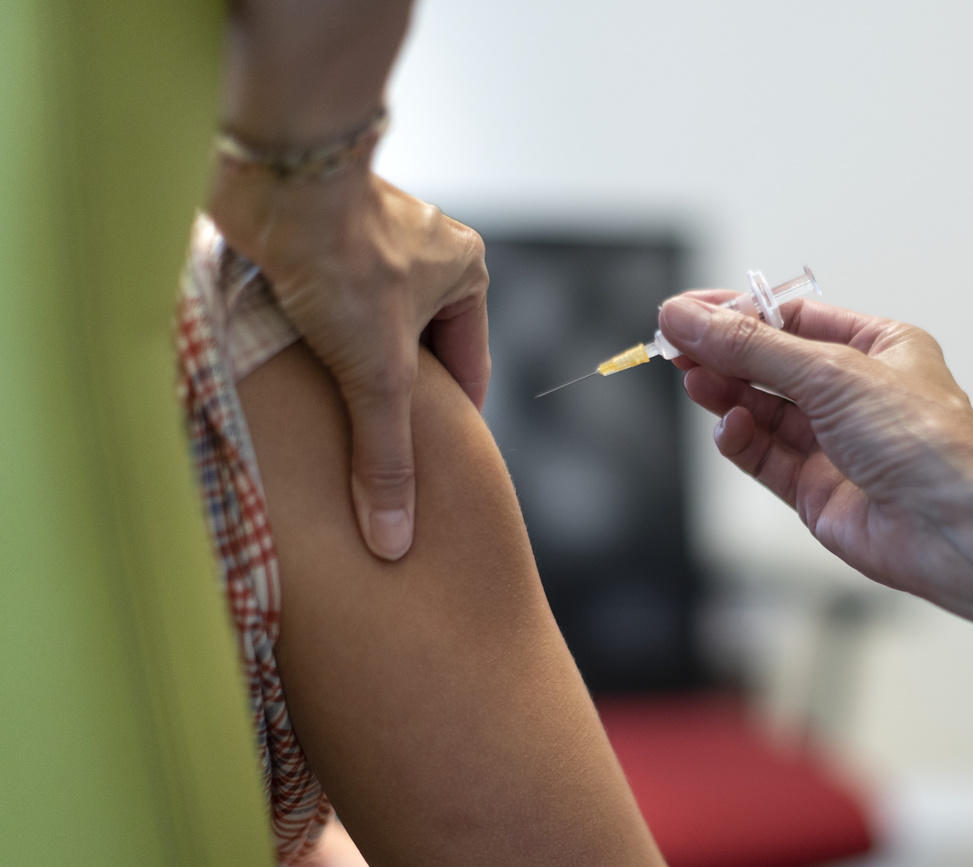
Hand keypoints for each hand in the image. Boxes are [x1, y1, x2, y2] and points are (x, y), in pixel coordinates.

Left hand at [209, 164, 488, 560]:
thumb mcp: (376, 373)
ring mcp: (373, 239)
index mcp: (466, 270)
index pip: (468, 366)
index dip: (450, 422)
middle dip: (395, 396)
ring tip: (331, 418)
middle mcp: (427, 250)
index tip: (430, 468)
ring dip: (352, 366)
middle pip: (418, 349)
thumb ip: (385, 454)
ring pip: (371, 325)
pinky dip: (318, 337)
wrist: (275, 183)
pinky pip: (332, 301)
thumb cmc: (343, 261)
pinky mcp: (321, 236)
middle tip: (375, 451)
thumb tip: (395, 537)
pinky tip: (296, 373)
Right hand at [658, 293, 972, 626]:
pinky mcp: (816, 491)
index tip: (686, 312)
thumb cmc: (925, 442)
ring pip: (763, 411)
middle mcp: (857, 395)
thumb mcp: (831, 373)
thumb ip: (750, 347)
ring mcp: (835, 445)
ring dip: (727, 394)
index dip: (737, 314)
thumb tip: (688, 319)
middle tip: (675, 346)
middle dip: (724, 355)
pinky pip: (764, 457)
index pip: (792, 321)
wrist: (954, 526)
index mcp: (878, 349)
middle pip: (771, 365)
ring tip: (694, 380)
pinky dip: (741, 440)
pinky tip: (730, 427)